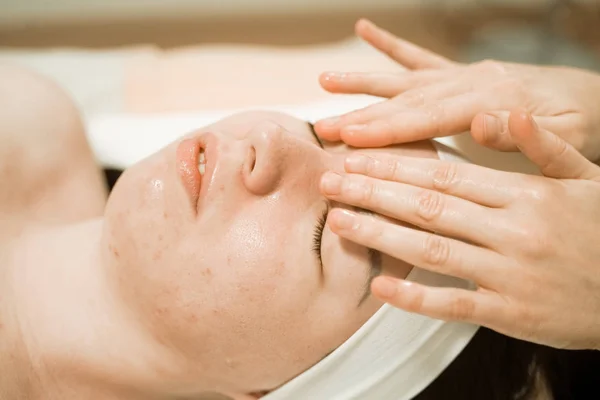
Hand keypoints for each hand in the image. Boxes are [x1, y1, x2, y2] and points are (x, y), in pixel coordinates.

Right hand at [315, 19, 599, 162]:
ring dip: (364, 81)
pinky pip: (422, 57)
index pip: (428, 116)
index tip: (350, 137)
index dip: (387, 128)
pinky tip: (366, 31)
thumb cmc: (582, 124)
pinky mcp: (462, 73)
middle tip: (322, 127)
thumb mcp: (567, 138)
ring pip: (405, 79)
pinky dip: (391, 45)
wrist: (595, 96)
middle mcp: (471, 80)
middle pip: (407, 99)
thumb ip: (522, 133)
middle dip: (362, 115)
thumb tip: (480, 122)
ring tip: (325, 81)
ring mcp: (463, 73)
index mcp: (492, 98)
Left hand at [319, 109, 599, 349]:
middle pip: (428, 205)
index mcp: (527, 194)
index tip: (357, 157)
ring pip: (431, 249)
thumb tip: (501, 115)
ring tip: (339, 220)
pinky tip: (379, 285)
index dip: (396, 164)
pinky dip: (415, 297)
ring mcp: (510, 274)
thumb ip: (543, 147)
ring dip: (380, 234)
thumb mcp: (586, 179)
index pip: (446, 173)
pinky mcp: (510, 314)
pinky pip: (453, 304)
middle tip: (330, 181)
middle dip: (373, 191)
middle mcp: (514, 231)